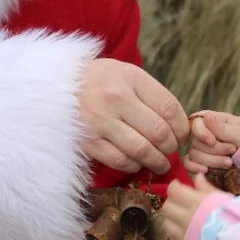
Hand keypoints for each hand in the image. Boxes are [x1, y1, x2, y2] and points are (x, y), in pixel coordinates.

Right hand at [77, 58, 189, 174]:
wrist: (56, 84)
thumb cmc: (100, 80)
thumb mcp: (126, 74)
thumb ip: (152, 95)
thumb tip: (179, 127)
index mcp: (130, 78)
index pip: (169, 108)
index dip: (182, 128)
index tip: (182, 136)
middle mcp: (115, 98)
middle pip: (159, 132)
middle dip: (171, 148)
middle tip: (171, 151)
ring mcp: (99, 121)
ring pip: (141, 150)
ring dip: (157, 162)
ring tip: (160, 162)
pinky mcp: (87, 140)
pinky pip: (120, 160)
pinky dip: (133, 166)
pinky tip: (137, 162)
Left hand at [162, 174, 220, 239]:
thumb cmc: (237, 220)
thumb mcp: (225, 199)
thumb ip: (207, 189)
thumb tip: (198, 176)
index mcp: (196, 203)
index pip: (174, 191)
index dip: (174, 186)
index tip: (178, 185)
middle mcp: (185, 219)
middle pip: (166, 207)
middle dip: (172, 202)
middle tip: (180, 202)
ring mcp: (184, 236)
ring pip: (166, 224)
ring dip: (171, 219)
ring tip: (181, 218)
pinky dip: (176, 235)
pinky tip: (185, 233)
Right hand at [183, 110, 239, 173]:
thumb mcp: (239, 132)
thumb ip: (221, 128)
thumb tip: (206, 116)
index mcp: (209, 120)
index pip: (195, 124)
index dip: (201, 134)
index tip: (213, 141)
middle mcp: (201, 133)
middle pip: (195, 142)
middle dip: (214, 150)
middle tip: (232, 150)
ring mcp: (198, 148)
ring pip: (193, 155)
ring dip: (212, 161)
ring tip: (229, 162)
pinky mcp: (198, 162)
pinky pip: (188, 164)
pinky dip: (196, 168)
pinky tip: (207, 170)